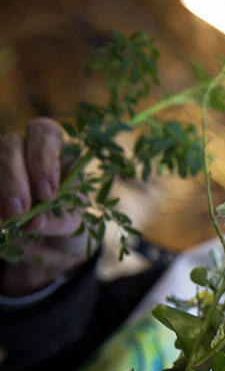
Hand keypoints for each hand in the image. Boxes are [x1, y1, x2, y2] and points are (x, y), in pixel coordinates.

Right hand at [0, 118, 95, 296]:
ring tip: (6, 220)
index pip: (45, 132)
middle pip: (10, 145)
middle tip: (20, 212)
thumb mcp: (71, 220)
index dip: (42, 159)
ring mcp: (1, 161)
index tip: (47, 193)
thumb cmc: (67, 217)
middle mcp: (24, 147)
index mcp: (56, 147)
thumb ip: (56, 218)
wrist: (53, 237)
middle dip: (13, 179)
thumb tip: (32, 221)